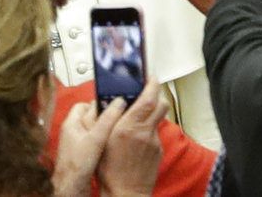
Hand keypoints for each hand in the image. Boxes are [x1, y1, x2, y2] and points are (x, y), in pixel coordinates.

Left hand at [53, 99, 125, 196]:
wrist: (70, 189)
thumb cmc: (76, 166)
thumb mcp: (95, 139)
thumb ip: (107, 120)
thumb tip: (119, 102)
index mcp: (71, 123)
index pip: (84, 105)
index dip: (98, 103)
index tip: (112, 105)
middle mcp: (73, 132)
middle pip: (90, 116)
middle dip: (104, 117)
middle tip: (119, 118)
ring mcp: (78, 143)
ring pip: (94, 130)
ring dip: (105, 130)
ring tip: (118, 131)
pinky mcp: (83, 155)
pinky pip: (95, 142)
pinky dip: (104, 141)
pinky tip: (112, 145)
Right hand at [96, 80, 166, 196]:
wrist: (125, 193)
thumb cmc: (109, 170)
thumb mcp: (100, 139)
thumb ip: (105, 118)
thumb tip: (108, 102)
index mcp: (129, 126)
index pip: (148, 98)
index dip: (152, 84)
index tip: (150, 76)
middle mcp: (145, 132)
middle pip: (161, 104)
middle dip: (156, 94)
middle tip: (146, 91)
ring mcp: (154, 142)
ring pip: (158, 118)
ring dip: (151, 112)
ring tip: (137, 116)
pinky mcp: (158, 151)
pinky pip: (155, 133)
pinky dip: (148, 130)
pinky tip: (136, 138)